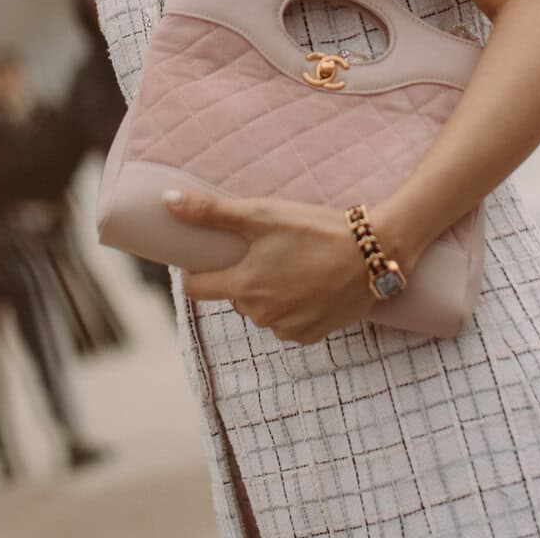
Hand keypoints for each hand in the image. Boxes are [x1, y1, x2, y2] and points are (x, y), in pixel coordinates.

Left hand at [168, 194, 400, 344]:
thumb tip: (166, 202)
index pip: (196, 289)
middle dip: (244, 277)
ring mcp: (287, 328)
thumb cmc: (315, 229)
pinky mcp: (312, 335)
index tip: (213, 257)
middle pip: (234, 297)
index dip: (199, 271)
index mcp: (243, 287)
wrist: (373, 253)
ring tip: (296, 265)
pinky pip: (288, 324)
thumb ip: (211, 212)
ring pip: (262, 311)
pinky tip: (311, 284)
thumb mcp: (261, 215)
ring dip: (270, 293)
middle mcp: (261, 315)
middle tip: (269, 251)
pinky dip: (294, 307)